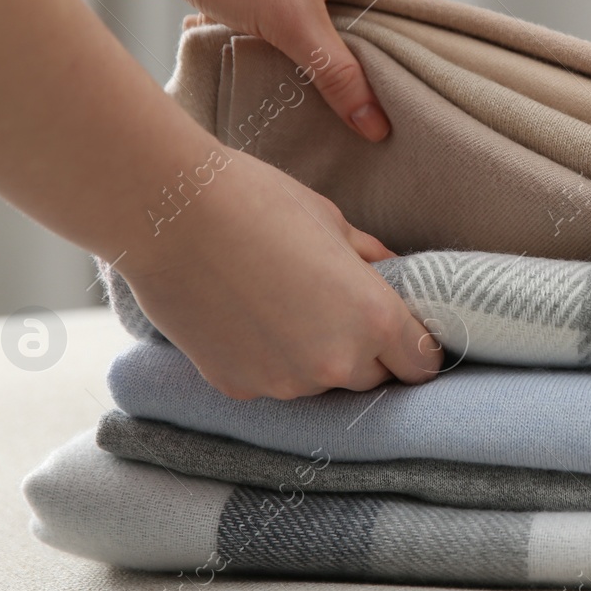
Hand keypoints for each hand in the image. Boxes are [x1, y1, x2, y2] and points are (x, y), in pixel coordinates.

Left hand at [105, 0, 436, 142]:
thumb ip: (338, 76)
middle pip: (376, 1)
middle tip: (377, 99)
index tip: (425, 87)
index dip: (424, 40)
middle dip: (372, 48)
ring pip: (332, 3)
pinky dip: (293, 26)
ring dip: (326, 39)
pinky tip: (280, 58)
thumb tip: (377, 126)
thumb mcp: (291, 25)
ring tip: (327, 85)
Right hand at [119, 146, 442, 399]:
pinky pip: (272, 382)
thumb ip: (372, 261)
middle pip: (372, 378)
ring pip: (320, 384)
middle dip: (367, 352)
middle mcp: (335, 363)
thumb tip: (397, 274)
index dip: (416, 348)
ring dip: (316, 359)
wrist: (169, 213)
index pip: (421, 363)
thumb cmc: (257, 202)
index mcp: (374, 318)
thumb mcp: (334, 222)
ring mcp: (284, 382)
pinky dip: (269, 360)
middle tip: (339, 309)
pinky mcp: (238, 387)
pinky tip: (248, 317)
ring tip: (285, 306)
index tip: (405, 332)